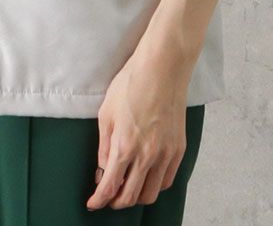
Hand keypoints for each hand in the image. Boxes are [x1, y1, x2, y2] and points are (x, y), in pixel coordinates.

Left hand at [85, 47, 191, 209]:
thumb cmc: (131, 84)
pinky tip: (147, 176)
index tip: (93, 203)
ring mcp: (165, 154)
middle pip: (131, 197)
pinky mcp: (178, 149)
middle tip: (109, 197)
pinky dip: (155, 185)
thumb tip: (103, 169)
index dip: (99, 200)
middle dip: (116, 202)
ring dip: (137, 196)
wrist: (162, 68)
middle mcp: (147, 156)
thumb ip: (104, 146)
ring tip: (127, 187)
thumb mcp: (106, 113)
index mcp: (124, 146)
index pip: (110, 187)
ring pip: (151, 194)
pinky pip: (167, 180)